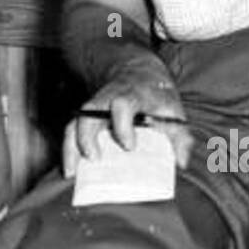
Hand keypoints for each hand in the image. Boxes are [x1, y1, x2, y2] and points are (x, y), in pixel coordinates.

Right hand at [63, 57, 191, 176]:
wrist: (139, 75)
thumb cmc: (157, 98)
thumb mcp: (173, 110)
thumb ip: (180, 136)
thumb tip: (181, 162)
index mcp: (132, 96)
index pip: (122, 105)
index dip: (123, 125)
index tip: (129, 146)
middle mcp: (107, 100)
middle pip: (89, 112)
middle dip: (87, 136)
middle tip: (93, 159)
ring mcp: (94, 108)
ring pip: (75, 122)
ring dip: (70, 146)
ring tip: (71, 172)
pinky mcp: (86, 118)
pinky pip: (71, 131)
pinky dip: (68, 150)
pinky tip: (70, 171)